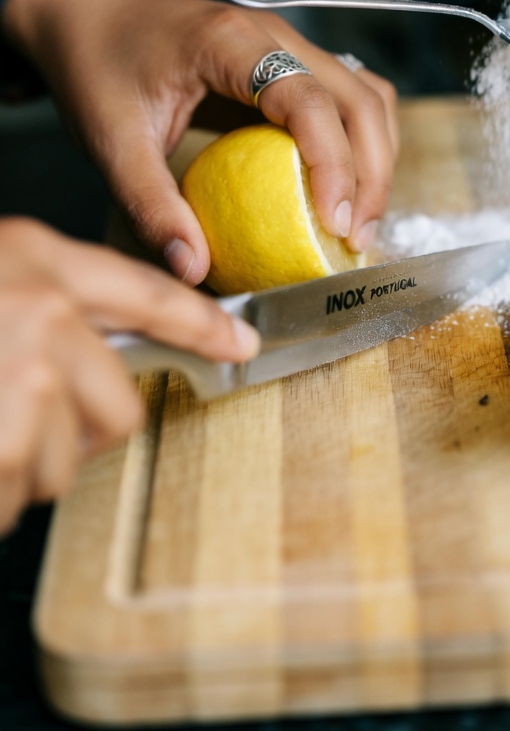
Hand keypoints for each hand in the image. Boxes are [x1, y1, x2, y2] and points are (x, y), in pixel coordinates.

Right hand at [0, 217, 258, 534]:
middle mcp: (42, 312)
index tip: (242, 344)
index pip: (148, 293)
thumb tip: (90, 369)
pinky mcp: (0, 433)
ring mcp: (18, 374)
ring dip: (20, 470)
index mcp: (39, 260)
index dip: (202, 323)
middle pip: (119, 408)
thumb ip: (47, 310)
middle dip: (80, 438)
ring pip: (62, 462)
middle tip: (25, 428)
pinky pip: (15, 494)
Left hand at [2, 0, 398, 281]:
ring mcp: (289, 44)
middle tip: (354, 238)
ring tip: (357, 223)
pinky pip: (347, 99)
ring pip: (366, 96)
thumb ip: (150, 205)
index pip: (308, 97)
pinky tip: (343, 191)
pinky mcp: (290, 62)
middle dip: (370, 173)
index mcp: (230, 41)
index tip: (333, 224)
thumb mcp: (110, 140)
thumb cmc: (96, 66)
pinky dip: (359, 146)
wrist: (89, 13)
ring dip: (375, 159)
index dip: (333, 163)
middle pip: (358, 97)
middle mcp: (274, 34)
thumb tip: (192, 269)